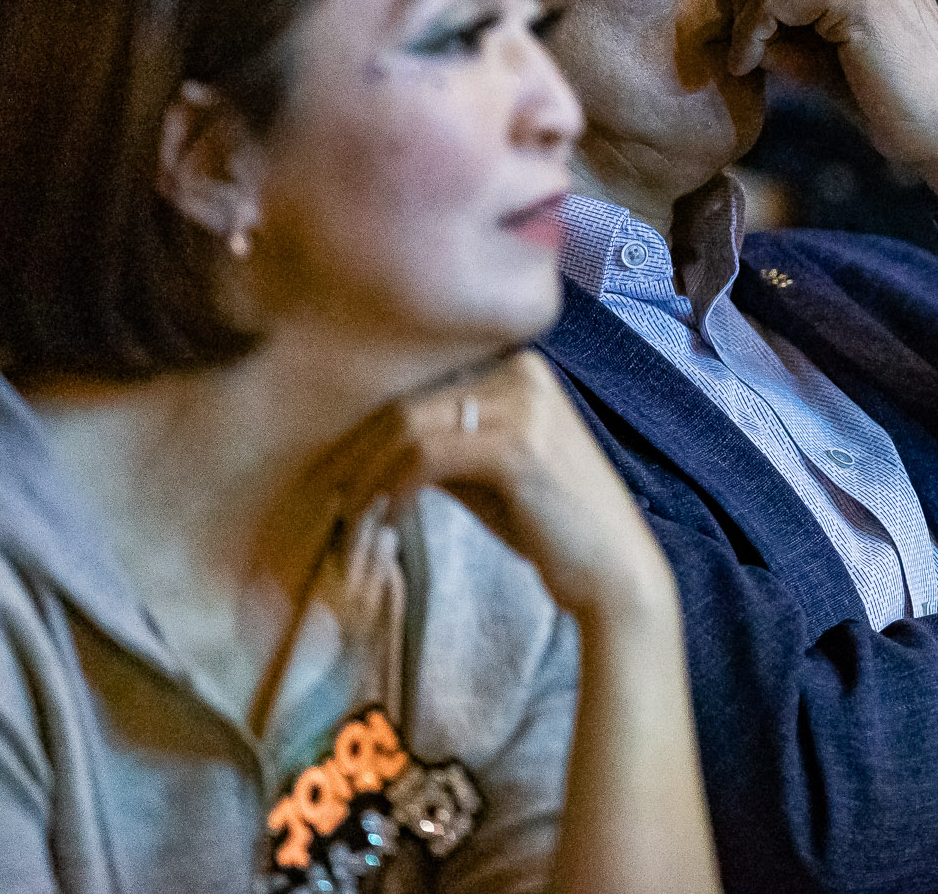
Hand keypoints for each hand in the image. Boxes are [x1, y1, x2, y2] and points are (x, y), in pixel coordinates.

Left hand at [316, 350, 671, 626]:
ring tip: (350, 514)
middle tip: (323, 496)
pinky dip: (394, 488)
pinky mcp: (519, 445)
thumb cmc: (551, 524)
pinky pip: (428, 457)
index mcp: (520, 368)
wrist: (614, 568)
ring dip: (367, 475)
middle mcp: (523, 373)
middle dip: (356, 453)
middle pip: (409, 403)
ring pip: (410, 427)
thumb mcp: (490, 473)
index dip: (367, 430)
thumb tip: (367, 449)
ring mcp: (524, 405)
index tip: (331, 470)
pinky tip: (384, 518)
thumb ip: (442, 447)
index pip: (421, 389)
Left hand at [717, 0, 937, 208]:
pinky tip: (753, 65)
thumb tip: (726, 13)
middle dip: (741, 8)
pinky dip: (751, 33)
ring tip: (748, 63)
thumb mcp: (827, 52)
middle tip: (740, 56)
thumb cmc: (893, 99)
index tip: (742, 43)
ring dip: (743, 23)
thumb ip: (785, 27)